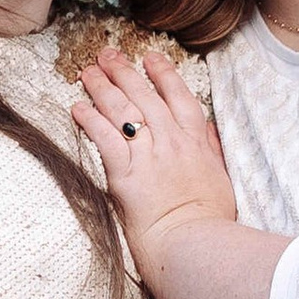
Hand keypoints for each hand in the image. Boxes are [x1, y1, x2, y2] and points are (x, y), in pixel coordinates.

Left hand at [73, 49, 237, 282]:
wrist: (196, 244)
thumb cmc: (211, 221)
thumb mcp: (221, 180)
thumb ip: (213, 151)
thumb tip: (210, 131)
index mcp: (196, 143)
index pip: (178, 97)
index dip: (163, 74)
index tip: (150, 58)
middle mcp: (171, 141)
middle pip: (144, 96)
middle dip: (124, 71)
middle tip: (107, 54)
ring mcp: (148, 154)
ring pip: (122, 110)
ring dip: (102, 87)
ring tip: (87, 71)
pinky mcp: (126, 173)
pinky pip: (104, 138)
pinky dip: (90, 120)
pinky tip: (77, 107)